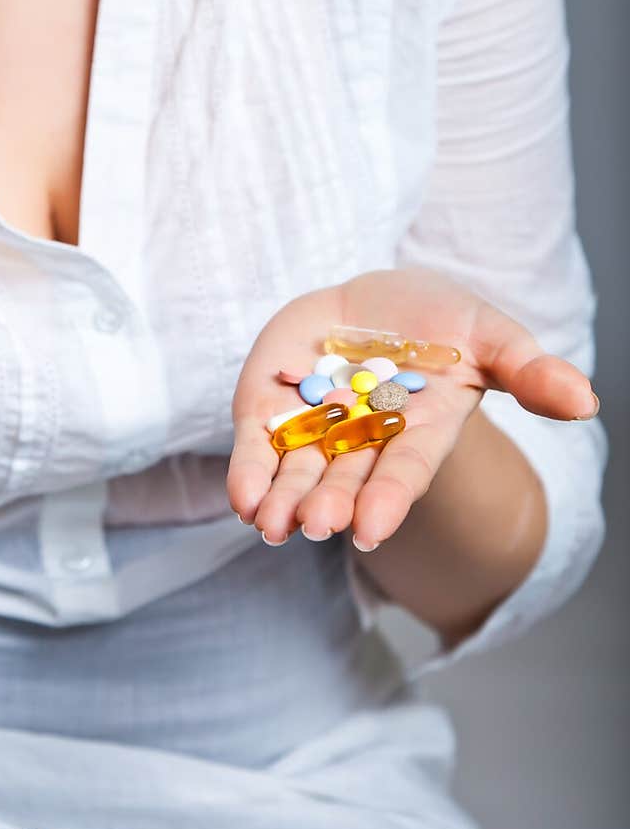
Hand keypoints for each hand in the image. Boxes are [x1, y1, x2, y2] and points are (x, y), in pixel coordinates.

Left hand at [227, 265, 598, 548]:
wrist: (376, 302)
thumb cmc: (439, 322)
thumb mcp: (490, 336)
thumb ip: (529, 370)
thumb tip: (585, 401)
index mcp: (418, 432)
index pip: (404, 471)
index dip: (389, 499)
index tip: (370, 526)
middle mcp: (363, 441)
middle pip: (345, 480)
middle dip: (329, 502)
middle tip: (316, 524)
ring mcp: (314, 427)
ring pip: (296, 473)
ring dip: (284, 500)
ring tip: (271, 525)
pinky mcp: (270, 407)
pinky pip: (256, 447)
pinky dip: (248, 473)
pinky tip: (242, 500)